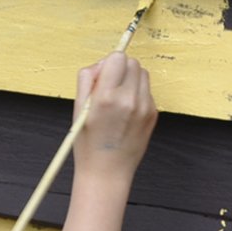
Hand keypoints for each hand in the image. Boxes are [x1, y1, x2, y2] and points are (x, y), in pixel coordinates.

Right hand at [73, 52, 156, 180]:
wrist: (107, 172)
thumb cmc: (89, 144)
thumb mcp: (78, 109)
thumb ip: (87, 79)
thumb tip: (101, 63)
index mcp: (107, 97)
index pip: (117, 57)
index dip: (109, 63)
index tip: (104, 75)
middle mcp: (129, 100)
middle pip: (133, 63)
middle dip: (121, 69)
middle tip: (110, 86)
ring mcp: (145, 107)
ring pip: (143, 74)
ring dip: (131, 79)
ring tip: (118, 97)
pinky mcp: (153, 114)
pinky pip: (147, 91)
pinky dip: (137, 94)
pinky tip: (126, 110)